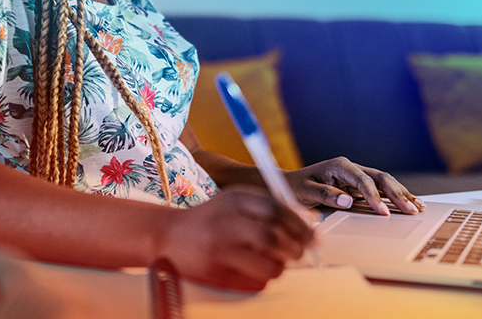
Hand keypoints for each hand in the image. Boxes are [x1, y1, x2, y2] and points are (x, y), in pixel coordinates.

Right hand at [157, 185, 313, 290]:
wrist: (168, 236)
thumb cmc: (212, 219)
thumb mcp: (238, 202)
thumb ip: (272, 207)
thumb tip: (312, 219)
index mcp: (234, 200)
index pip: (276, 209)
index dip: (300, 224)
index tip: (313, 235)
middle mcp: (226, 223)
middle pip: (273, 236)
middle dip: (295, 247)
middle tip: (300, 251)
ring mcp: (219, 250)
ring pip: (268, 264)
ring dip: (281, 266)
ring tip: (278, 261)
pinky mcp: (215, 273)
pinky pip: (254, 282)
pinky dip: (264, 278)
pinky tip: (258, 270)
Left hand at [285, 157, 425, 215]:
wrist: (291, 185)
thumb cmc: (297, 187)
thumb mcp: (307, 192)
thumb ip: (326, 195)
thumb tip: (349, 201)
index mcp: (340, 165)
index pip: (363, 180)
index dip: (375, 196)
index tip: (383, 212)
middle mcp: (352, 168)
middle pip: (381, 178)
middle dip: (397, 194)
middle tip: (411, 210)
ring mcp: (358, 175)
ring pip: (386, 182)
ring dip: (402, 194)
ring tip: (418, 207)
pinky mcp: (360, 185)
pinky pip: (382, 189)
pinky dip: (396, 196)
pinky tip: (410, 202)